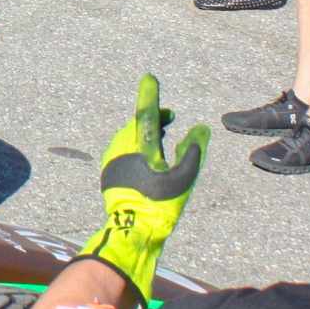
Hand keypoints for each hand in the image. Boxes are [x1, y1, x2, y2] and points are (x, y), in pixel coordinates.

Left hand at [82, 74, 206, 301]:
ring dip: (144, 133)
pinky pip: (123, 150)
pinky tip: (146, 158)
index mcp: (141, 146)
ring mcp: (112, 161)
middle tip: (169, 117)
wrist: (132, 230)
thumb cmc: (160, 205)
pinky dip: (135, 147)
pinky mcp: (109, 172)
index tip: (149, 78)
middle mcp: (122, 148)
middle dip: (153, 118)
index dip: (149, 94)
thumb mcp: (183, 178)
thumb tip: (200, 129)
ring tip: (161, 138)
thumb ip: (193, 151)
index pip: (146, 113)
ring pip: (129, 137)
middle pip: (138, 124)